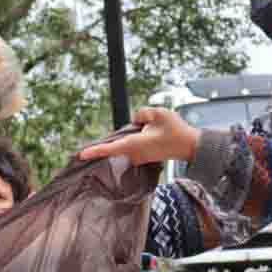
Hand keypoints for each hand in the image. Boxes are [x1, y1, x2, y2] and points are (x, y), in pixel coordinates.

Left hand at [77, 107, 200, 165]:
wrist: (189, 146)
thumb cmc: (176, 130)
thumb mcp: (159, 113)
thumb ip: (141, 113)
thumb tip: (135, 120)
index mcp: (134, 144)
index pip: (110, 148)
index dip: (95, 151)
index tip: (81, 154)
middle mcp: (134, 154)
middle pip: (115, 145)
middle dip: (114, 138)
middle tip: (125, 133)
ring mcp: (139, 158)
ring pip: (124, 145)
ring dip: (127, 137)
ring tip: (148, 131)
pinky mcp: (143, 158)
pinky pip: (131, 148)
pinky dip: (132, 141)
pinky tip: (146, 134)